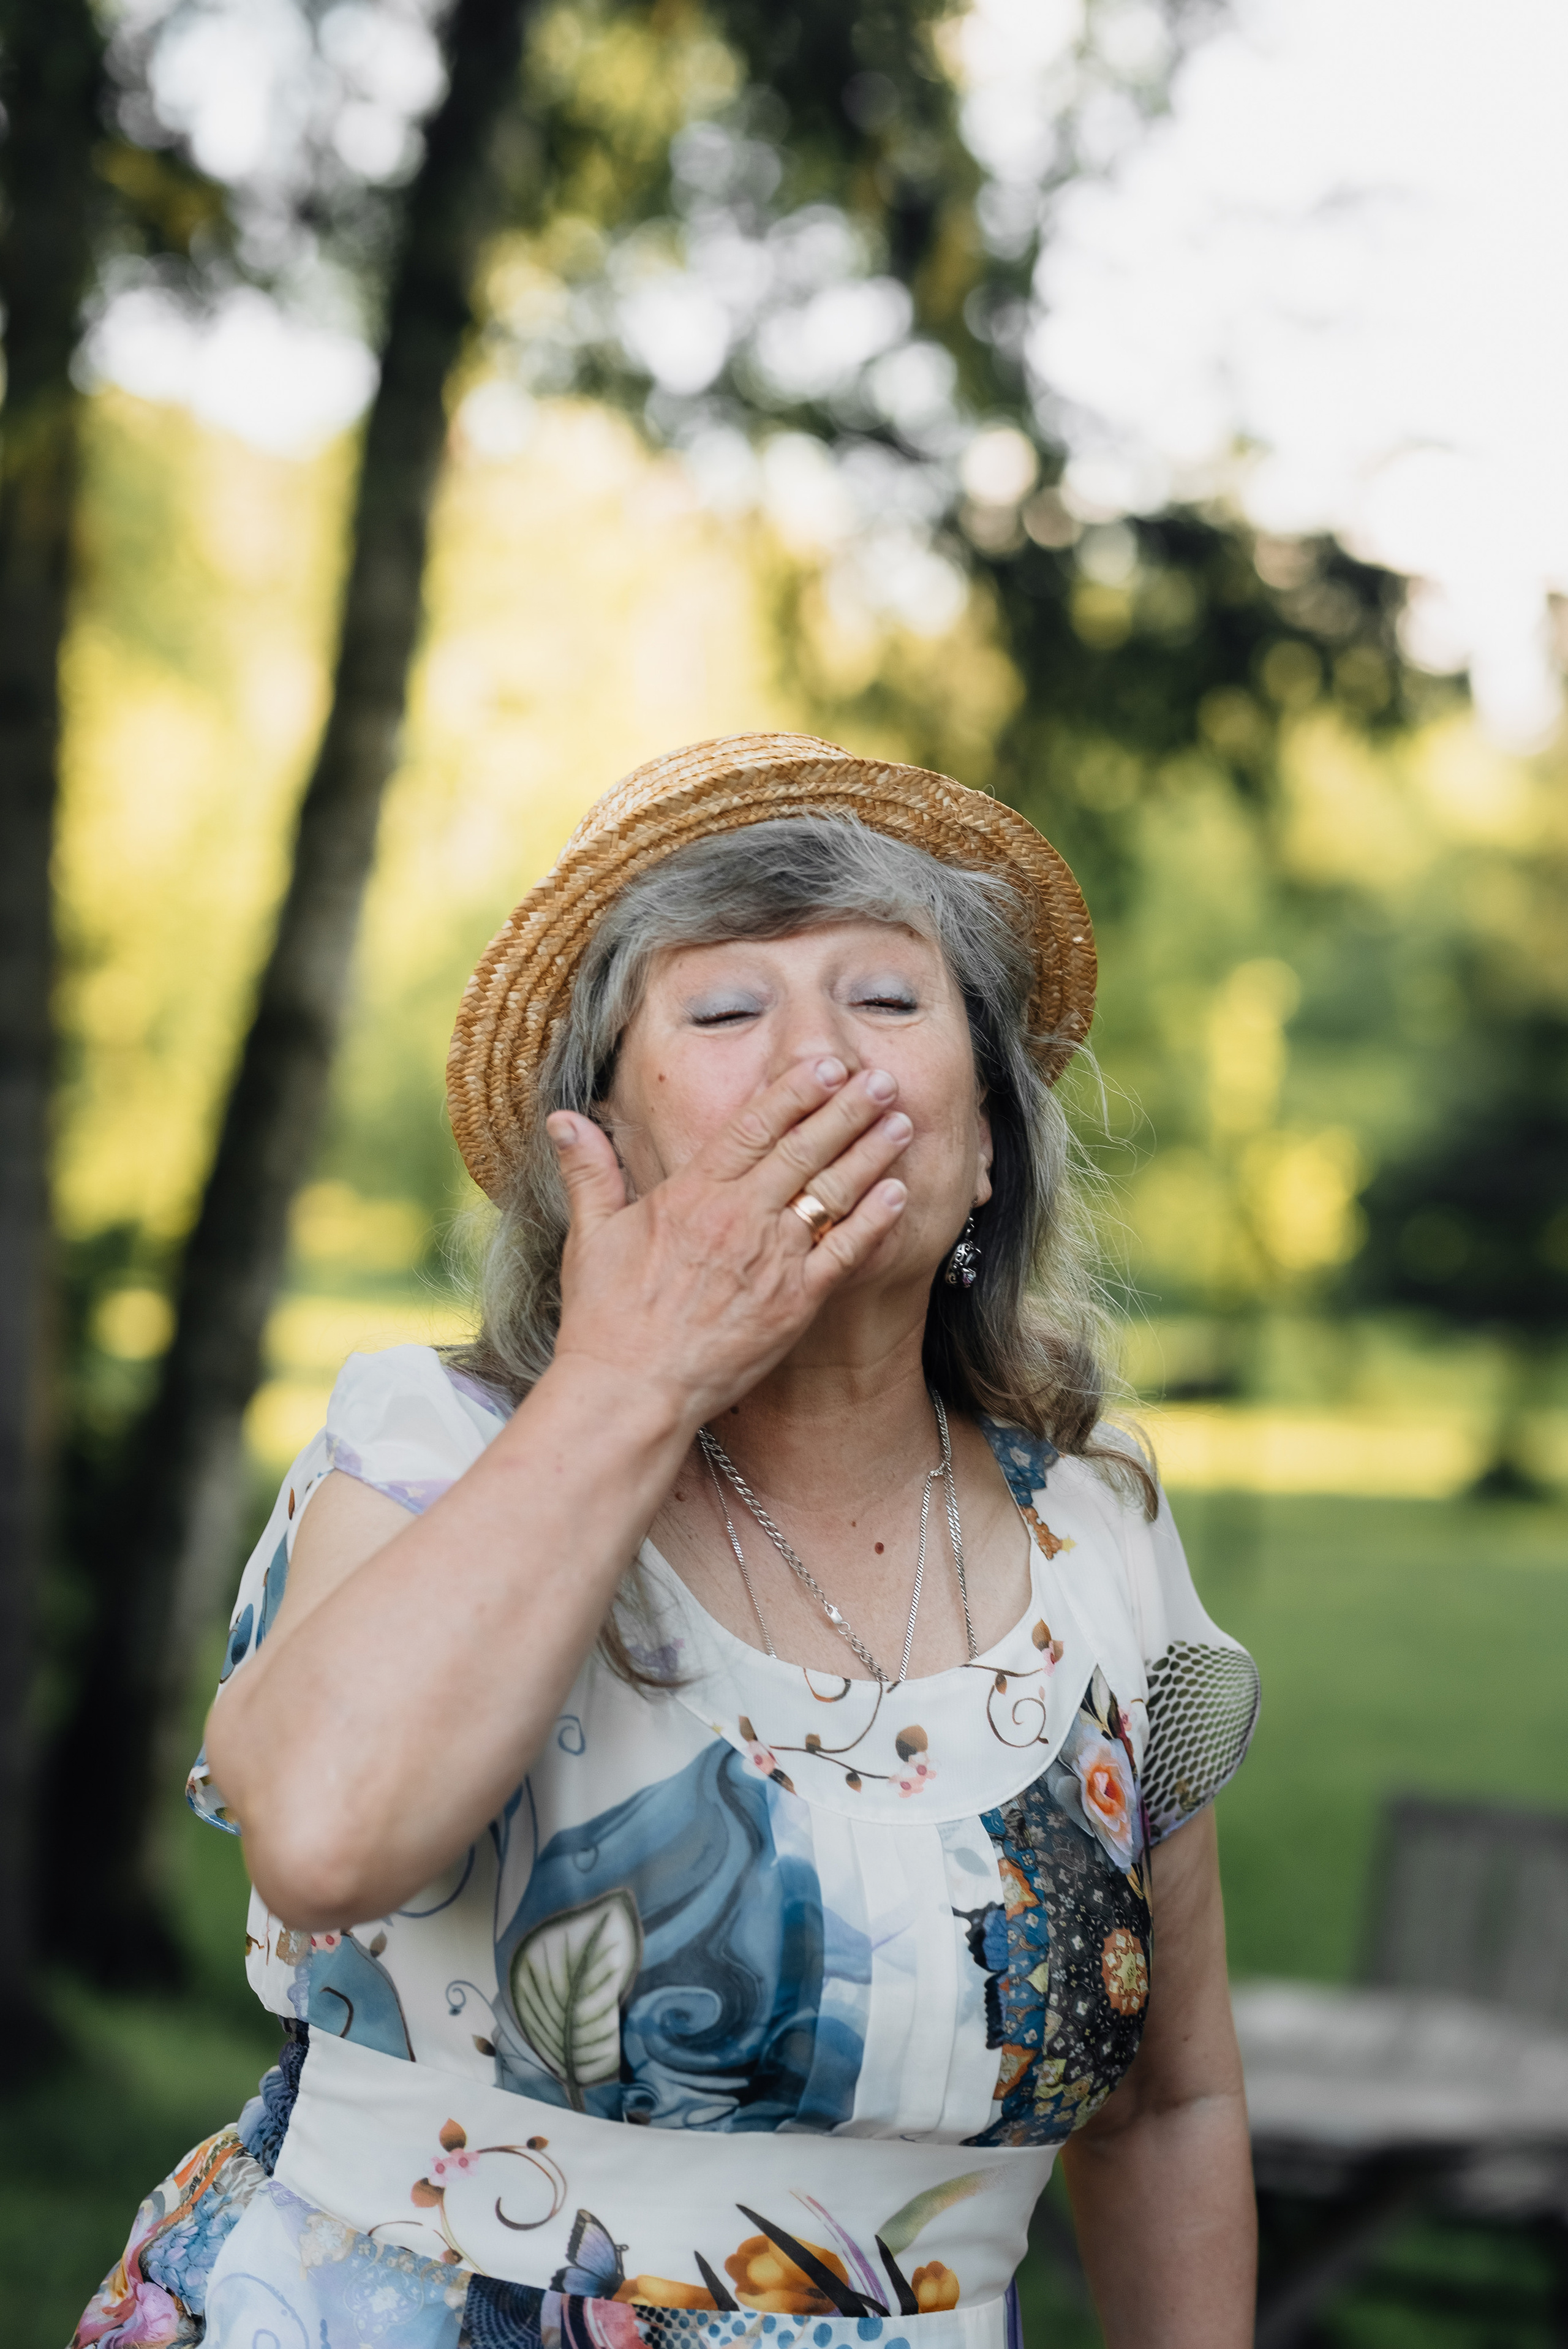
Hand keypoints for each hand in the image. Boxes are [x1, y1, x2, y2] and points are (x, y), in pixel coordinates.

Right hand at [545, 1057, 911, 1425]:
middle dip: (847, 1110)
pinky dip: (875, 1220)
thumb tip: (564, 1118)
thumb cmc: (606, 1318)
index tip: (825, 1065)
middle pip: (804, 1150)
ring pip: (832, 1193)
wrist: (631, 1391)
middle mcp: (740, 1218)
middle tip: (881, 1079)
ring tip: (901, 1122)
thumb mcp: (590, 1235)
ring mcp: (772, 1260)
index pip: (754, 1127)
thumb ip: (590, 1171)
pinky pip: (845, 1252)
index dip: (794, 1092)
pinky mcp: (795, 1304)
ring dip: (871, 1154)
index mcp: (693, 1194)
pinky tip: (899, 1194)